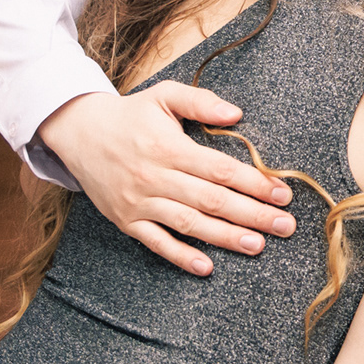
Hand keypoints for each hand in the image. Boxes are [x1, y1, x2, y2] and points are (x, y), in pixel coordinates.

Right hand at [37, 83, 295, 275]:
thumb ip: (201, 102)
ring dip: (224, 237)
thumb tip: (237, 114)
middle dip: (252, 215)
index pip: (220, 169)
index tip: (282, 195)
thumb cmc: (130, 115)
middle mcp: (155, 176)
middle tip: (285, 226)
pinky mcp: (126, 220)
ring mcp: (139, 202)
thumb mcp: (164, 95)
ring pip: (188, 224)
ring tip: (258, 245)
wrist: (78, 132)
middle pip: (211, 200)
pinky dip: (180, 256)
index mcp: (169, 146)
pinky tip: (206, 267)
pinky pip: (156, 242)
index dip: (254, 183)